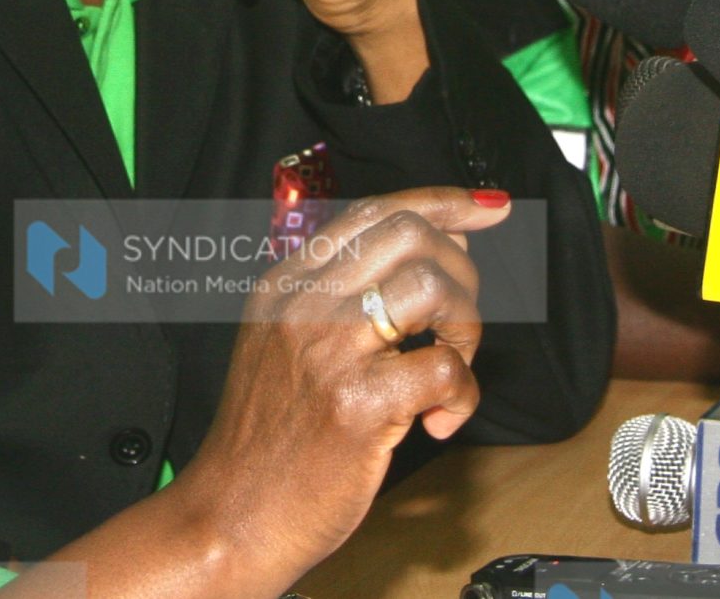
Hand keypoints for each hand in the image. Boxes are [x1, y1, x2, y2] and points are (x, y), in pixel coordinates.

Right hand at [171, 188, 510, 579]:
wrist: (230, 517)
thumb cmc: (268, 439)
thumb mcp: (284, 343)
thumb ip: (343, 294)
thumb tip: (436, 247)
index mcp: (285, 282)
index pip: (375, 211)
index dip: (444, 202)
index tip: (489, 209)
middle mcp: (303, 304)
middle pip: (412, 235)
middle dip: (462, 274)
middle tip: (458, 327)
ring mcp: (328, 350)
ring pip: (432, 286)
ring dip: (466, 327)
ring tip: (450, 369)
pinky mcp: (357, 405)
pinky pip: (444, 369)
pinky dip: (462, 394)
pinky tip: (438, 419)